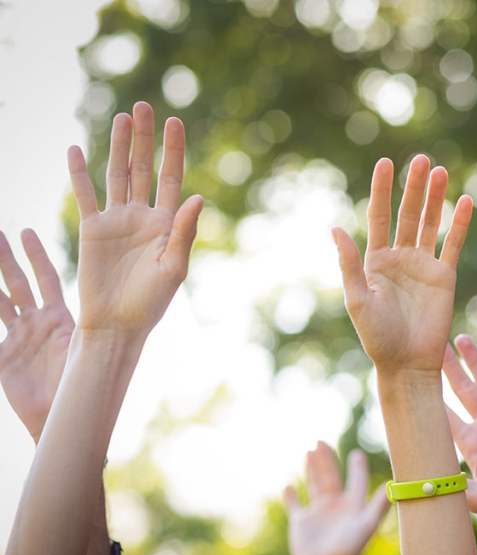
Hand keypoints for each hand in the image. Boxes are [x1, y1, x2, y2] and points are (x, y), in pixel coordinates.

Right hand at [0, 230, 73, 441]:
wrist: (63, 414)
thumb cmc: (82, 384)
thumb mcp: (87, 350)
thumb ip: (90, 329)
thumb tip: (118, 307)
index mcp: (59, 317)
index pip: (45, 278)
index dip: (35, 256)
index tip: (26, 232)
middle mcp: (36, 322)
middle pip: (17, 283)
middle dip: (5, 258)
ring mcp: (17, 337)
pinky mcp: (2, 355)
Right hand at [69, 101, 202, 335]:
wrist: (117, 324)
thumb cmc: (151, 303)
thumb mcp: (173, 267)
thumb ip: (183, 232)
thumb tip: (198, 197)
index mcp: (167, 224)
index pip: (171, 178)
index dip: (173, 150)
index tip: (175, 122)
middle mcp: (143, 216)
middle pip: (143, 168)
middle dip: (144, 139)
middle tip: (144, 107)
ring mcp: (117, 220)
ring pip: (117, 175)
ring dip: (118, 146)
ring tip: (122, 117)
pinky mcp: (92, 229)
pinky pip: (85, 195)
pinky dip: (80, 173)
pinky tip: (77, 149)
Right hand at [283, 442, 389, 554]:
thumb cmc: (349, 551)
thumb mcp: (367, 525)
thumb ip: (379, 505)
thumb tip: (391, 484)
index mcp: (353, 507)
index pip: (356, 482)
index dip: (357, 468)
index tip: (357, 454)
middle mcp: (336, 508)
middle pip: (331, 478)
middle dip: (326, 460)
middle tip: (321, 442)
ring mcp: (318, 514)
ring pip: (314, 485)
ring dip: (311, 469)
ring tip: (309, 451)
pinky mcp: (301, 523)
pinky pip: (294, 506)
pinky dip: (291, 497)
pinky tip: (288, 486)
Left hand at [333, 156, 471, 373]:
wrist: (407, 363)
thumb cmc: (377, 338)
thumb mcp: (357, 300)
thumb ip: (349, 264)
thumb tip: (334, 229)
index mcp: (375, 260)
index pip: (379, 216)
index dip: (381, 190)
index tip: (385, 162)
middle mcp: (399, 258)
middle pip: (408, 214)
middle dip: (413, 187)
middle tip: (422, 159)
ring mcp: (423, 266)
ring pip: (431, 224)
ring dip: (435, 198)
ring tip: (441, 171)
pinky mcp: (444, 277)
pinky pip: (453, 244)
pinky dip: (459, 224)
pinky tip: (464, 201)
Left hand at [442, 335, 476, 534]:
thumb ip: (463, 491)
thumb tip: (430, 488)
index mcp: (472, 444)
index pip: (443, 415)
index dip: (427, 396)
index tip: (410, 374)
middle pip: (461, 391)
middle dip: (447, 369)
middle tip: (430, 345)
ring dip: (475, 361)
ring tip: (462, 338)